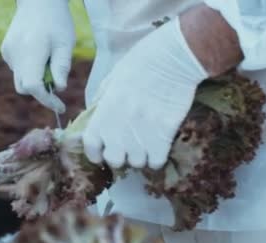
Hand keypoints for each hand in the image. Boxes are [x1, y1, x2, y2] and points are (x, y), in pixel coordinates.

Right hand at [1, 0, 74, 112]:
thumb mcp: (65, 43)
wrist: (38, 1)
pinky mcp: (6, 50)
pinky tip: (37, 53)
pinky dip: (28, 69)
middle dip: (41, 91)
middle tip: (57, 81)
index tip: (60, 106)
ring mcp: (8, 52)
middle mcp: (15, 53)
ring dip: (34, 79)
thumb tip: (60, 89)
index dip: (47, 100)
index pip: (34, 86)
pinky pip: (17, 69)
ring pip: (20, 79)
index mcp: (32, 50)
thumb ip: (62, 67)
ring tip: (47, 61)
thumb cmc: (56, 21)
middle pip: (24, 87)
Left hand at [82, 18, 207, 168]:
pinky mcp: (164, 133)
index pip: (91, 146)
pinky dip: (157, 157)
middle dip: (120, 156)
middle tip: (128, 147)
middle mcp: (120, 124)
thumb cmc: (142, 62)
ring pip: (137, 162)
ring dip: (140, 157)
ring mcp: (142, 130)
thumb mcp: (113, 77)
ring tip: (146, 144)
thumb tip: (93, 116)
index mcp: (104, 110)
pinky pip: (156, 160)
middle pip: (114, 160)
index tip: (103, 153)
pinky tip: (159, 146)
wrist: (174, 56)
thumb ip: (102, 100)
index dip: (96, 153)